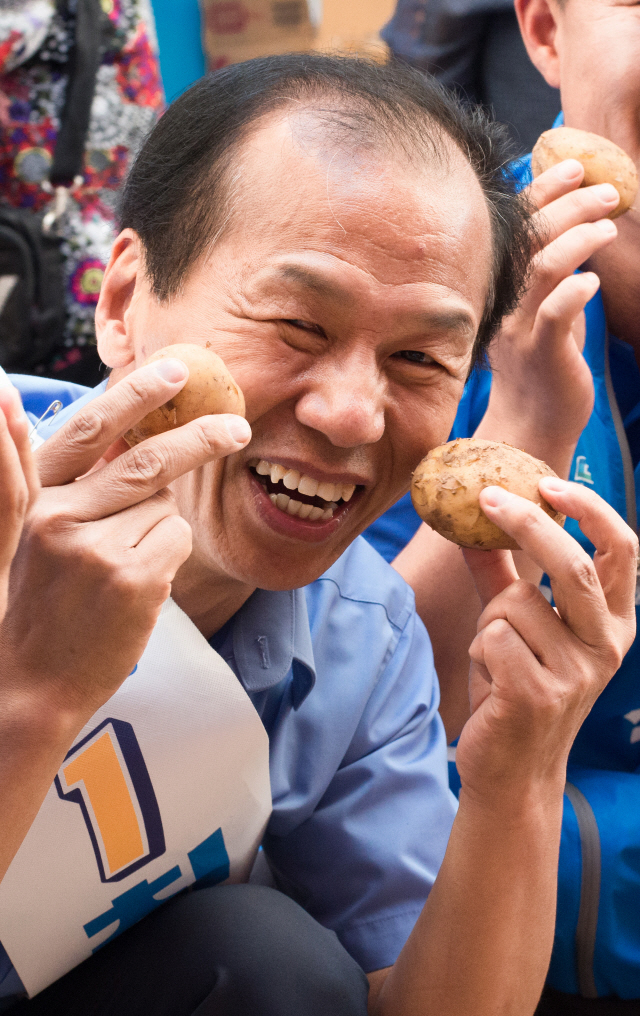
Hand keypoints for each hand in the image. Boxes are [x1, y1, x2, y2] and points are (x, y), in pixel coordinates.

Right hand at [0, 359, 250, 725]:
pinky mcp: (132, 579)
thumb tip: (129, 435)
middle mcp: (61, 516)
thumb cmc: (47, 603)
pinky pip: (177, 541)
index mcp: (37, 499)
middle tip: (236, 426)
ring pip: (165, 507)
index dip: (133, 395)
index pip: (89, 431)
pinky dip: (169, 556)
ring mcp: (97, 548)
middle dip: (199, 438)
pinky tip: (138, 587)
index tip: (174, 369)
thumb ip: (74, 483)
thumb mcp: (40, 535)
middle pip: (148, 460)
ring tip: (125, 566)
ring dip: (160, 528)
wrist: (34, 680)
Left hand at [456, 480, 636, 802]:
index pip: (624, 551)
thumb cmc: (516, 688)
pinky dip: (480, 650)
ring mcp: (577, 673)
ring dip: (489, 620)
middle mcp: (607, 646)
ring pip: (516, 602)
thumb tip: (475, 521)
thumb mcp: (518, 626)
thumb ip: (502, 576)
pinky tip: (491, 683)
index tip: (549, 482)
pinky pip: (493, 637)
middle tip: (487, 497)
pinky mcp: (539, 694)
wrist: (512, 770)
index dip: (592, 510)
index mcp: (613, 622)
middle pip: (576, 565)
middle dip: (529, 523)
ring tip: (496, 659)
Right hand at [476, 160, 619, 474]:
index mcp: (506, 288)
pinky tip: (594, 281)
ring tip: (609, 225)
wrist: (528, 427)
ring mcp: (522, 327)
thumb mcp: (544, 313)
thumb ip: (554, 276)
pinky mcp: (543, 353)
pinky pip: (554, 314)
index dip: (543, 191)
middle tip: (609, 192)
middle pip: (531, 237)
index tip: (573, 166)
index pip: (518, 228)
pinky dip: (575, 290)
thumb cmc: (542, 369)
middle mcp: (509, 302)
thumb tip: (581, 230)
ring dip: (579, 238)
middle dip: (570, 205)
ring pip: (543, 267)